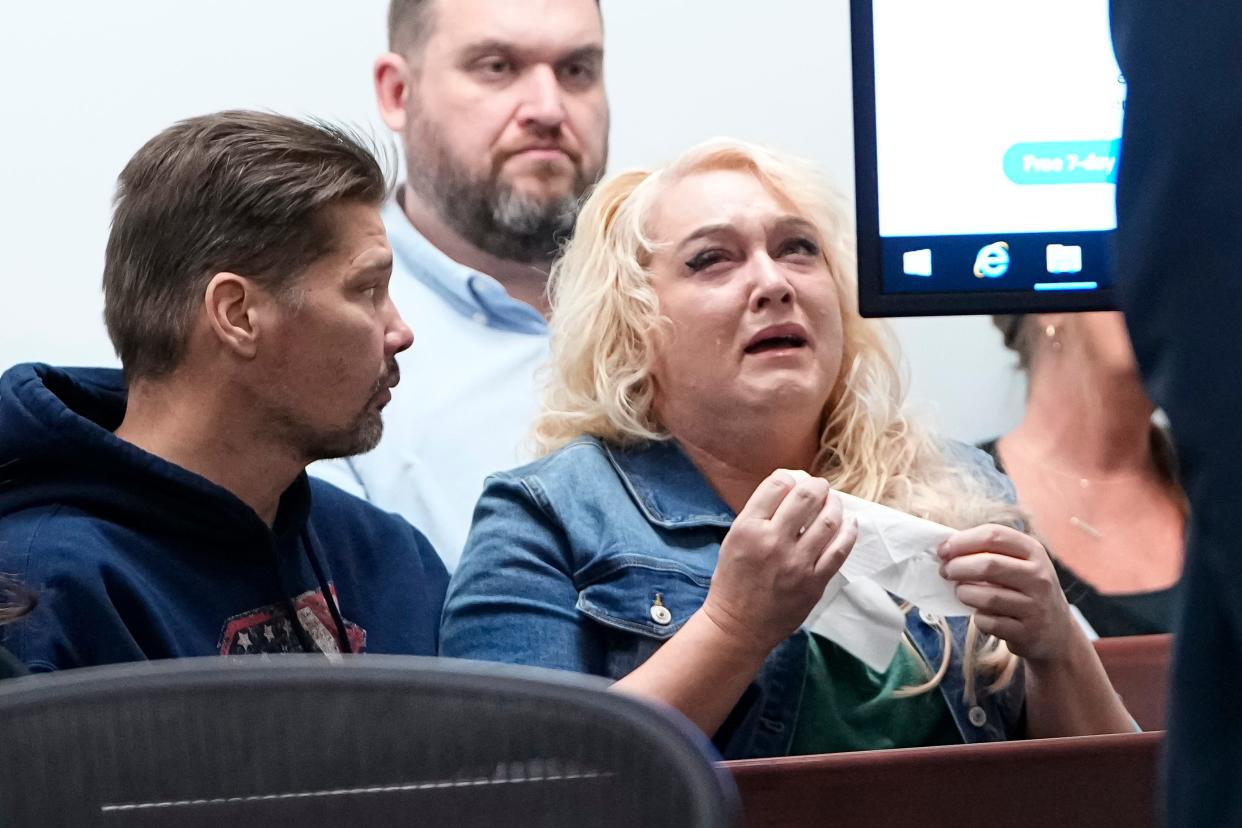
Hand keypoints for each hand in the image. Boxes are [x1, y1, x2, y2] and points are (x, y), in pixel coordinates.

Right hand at [701, 470, 857, 656]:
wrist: (739, 626)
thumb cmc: (734, 581)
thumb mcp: (734, 540)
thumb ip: (759, 515)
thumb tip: (790, 488)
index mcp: (748, 528)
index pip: (777, 484)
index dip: (789, 478)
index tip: (794, 482)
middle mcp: (772, 541)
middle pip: (806, 496)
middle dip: (817, 486)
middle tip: (820, 487)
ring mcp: (796, 562)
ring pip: (828, 519)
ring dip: (835, 504)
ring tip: (833, 503)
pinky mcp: (814, 581)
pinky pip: (840, 549)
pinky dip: (849, 531)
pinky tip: (850, 522)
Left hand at [937, 524, 1075, 663]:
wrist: (1057, 631)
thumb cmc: (1025, 589)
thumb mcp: (1018, 563)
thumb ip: (988, 551)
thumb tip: (946, 548)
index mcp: (1033, 551)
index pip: (994, 536)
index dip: (962, 541)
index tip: (943, 550)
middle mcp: (1039, 576)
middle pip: (988, 565)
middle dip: (958, 567)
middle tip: (945, 571)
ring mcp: (1035, 606)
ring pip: (988, 596)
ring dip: (964, 593)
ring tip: (960, 592)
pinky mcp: (1027, 632)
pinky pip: (990, 622)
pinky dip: (978, 618)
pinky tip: (980, 614)